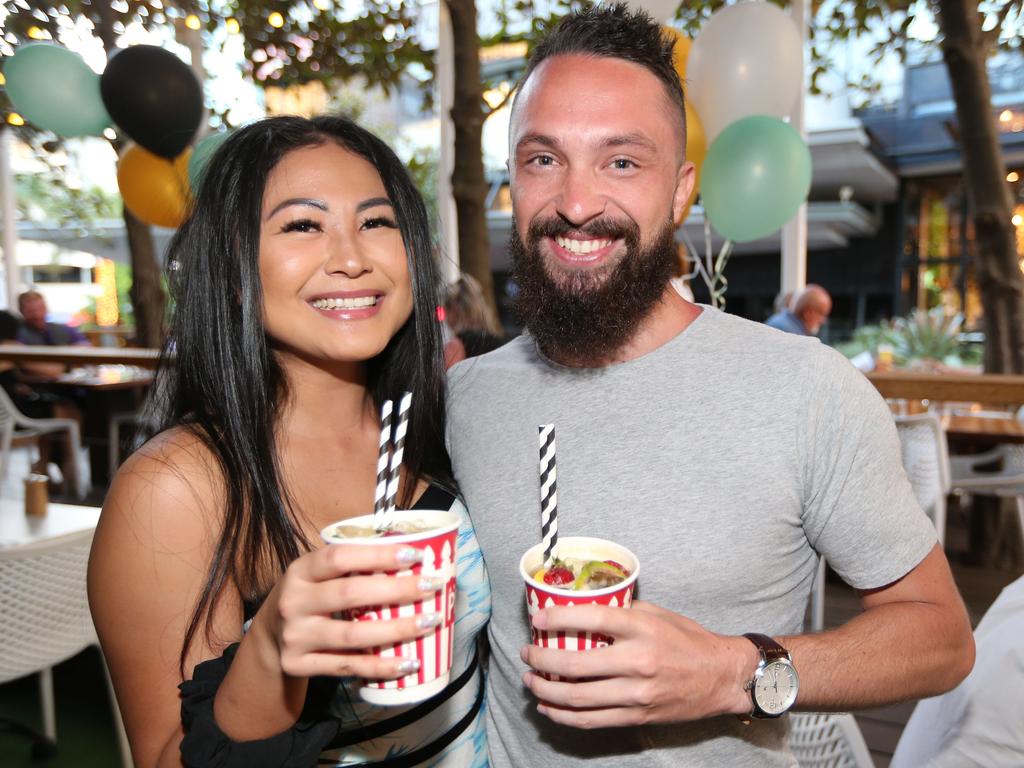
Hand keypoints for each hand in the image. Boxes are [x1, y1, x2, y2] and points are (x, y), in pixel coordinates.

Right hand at [253, 543, 444, 681]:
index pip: (339, 557)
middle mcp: (294, 602)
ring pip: (353, 635)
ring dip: (396, 629)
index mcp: (300, 570)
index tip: (415, 555)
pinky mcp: (299, 665)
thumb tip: (408, 551)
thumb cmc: (307, 598)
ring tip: (430, 622)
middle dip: (397, 589)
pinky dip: (381, 666)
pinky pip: (347, 667)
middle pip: (350, 594)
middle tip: (432, 586)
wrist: (267, 641)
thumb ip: (350, 564)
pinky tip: (408, 662)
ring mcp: (295, 636)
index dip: (378, 555)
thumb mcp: (315, 575)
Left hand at [520, 600, 756, 728]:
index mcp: (641, 628)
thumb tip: (585, 607)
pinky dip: (564, 715)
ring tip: (530, 681)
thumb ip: (623, 610)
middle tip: (527, 652)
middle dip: (541, 659)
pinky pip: (592, 719)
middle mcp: (637, 661)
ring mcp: (636, 693)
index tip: (537, 619)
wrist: (721, 677)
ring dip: (546, 690)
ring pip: (578, 697)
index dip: (557, 618)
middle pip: (575, 664)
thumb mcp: (657, 613)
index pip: (591, 619)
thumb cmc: (688, 640)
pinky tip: (548, 707)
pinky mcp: (637, 715)